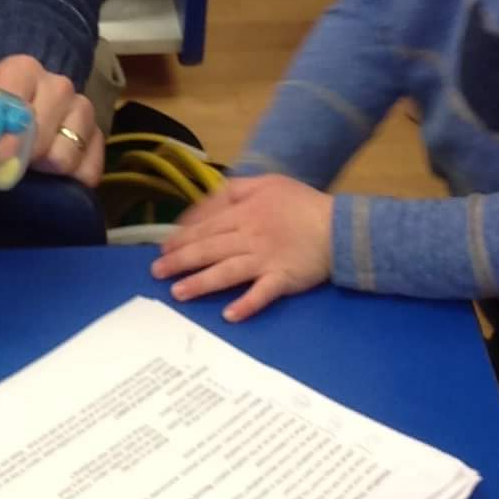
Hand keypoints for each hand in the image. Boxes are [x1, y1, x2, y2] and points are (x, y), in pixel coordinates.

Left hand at [0, 53, 102, 185]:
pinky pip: (89, 171)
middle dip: (20, 158)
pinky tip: (53, 179)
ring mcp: (83, 110)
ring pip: (66, 155)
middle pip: (42, 132)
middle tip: (5, 169)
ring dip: (44, 171)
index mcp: (23, 70)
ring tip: (30, 170)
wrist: (14, 116)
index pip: (16, 102)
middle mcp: (58, 85)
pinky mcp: (98, 138)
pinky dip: (70, 183)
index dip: (1, 137)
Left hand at [149, 173, 334, 320]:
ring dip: (201, 282)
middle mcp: (251, 235)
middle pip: (209, 248)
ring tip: (178, 292)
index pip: (207, 225)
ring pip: (227, 270)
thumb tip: (206, 200)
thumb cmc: (303, 204)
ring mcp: (267, 258)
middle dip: (180, 260)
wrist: (342, 227)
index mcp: (246, 211)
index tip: (163, 248)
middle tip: (157, 272)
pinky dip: (247, 304)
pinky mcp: (284, 278)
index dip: (182, 237)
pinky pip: (263, 293)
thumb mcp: (268, 183)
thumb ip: (236, 189)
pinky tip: (229, 315)